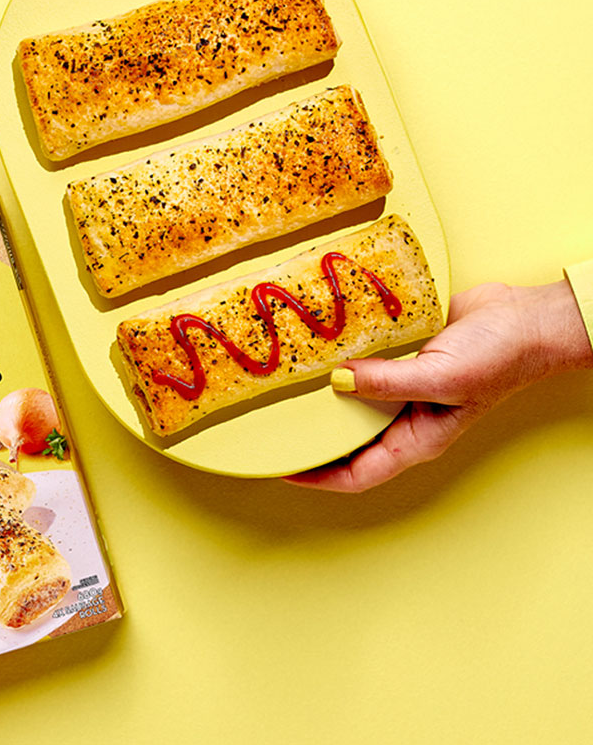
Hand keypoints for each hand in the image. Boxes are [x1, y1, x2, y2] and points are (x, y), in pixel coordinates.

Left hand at [285, 280, 592, 492]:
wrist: (527, 316)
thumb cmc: (499, 357)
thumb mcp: (442, 376)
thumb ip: (388, 383)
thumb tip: (336, 381)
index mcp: (416, 439)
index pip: (356, 474)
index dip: (316, 477)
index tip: (279, 469)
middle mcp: (404, 418)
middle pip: (345, 440)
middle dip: (309, 437)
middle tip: (266, 424)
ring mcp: (402, 387)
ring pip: (349, 401)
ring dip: (319, 395)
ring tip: (280, 385)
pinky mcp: (401, 357)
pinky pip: (362, 365)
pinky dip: (339, 360)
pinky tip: (313, 347)